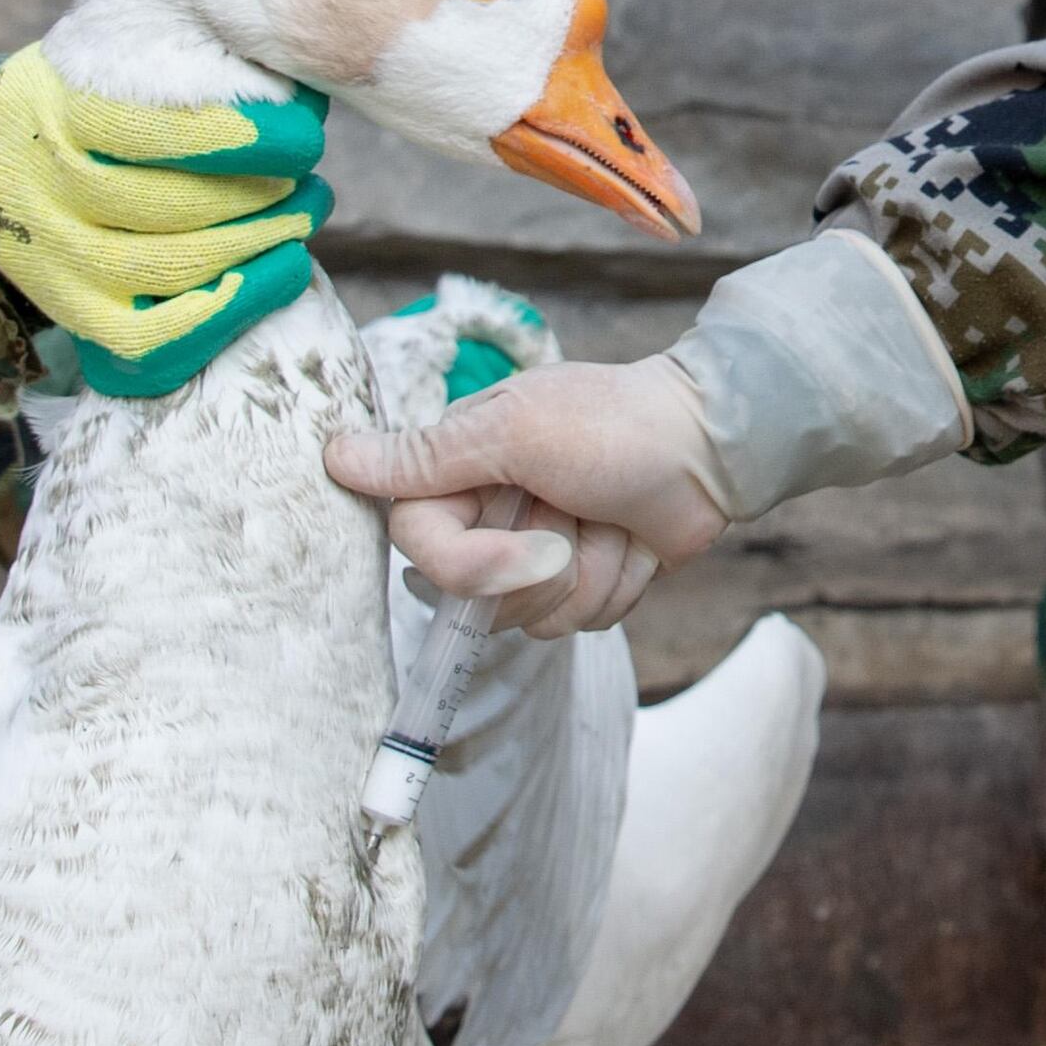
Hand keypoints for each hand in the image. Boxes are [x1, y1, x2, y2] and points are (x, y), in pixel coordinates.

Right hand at [0, 53, 328, 396]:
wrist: (9, 156)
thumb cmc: (101, 95)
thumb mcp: (131, 51)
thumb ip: (204, 61)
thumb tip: (304, 101)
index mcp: (62, 104)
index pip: (165, 129)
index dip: (252, 139)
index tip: (302, 133)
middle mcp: (47, 184)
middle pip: (176, 203)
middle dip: (266, 195)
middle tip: (308, 183)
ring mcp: (54, 258)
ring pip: (175, 267)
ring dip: (262, 243)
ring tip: (306, 215)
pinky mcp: (73, 313)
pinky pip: (157, 337)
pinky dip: (233, 307)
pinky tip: (286, 270)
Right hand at [325, 358, 732, 638]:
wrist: (709, 444)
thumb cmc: (612, 422)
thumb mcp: (511, 430)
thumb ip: (425, 458)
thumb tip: (336, 456)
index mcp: (459, 473)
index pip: (422, 548)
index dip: (475, 566)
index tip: (539, 547)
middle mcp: (488, 517)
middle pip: (478, 599)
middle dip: (547, 568)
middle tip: (582, 507)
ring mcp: (536, 555)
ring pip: (536, 621)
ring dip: (592, 570)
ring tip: (612, 517)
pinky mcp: (580, 583)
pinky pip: (582, 623)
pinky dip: (619, 581)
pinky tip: (635, 539)